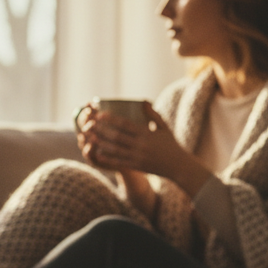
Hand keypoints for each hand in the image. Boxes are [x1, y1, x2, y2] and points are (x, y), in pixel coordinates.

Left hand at [79, 103, 211, 195]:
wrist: (178, 166)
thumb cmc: (171, 145)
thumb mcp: (165, 127)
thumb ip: (153, 114)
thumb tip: (143, 101)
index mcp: (147, 134)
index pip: (125, 124)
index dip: (111, 119)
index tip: (99, 114)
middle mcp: (141, 145)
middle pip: (116, 136)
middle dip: (101, 130)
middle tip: (88, 124)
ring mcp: (138, 157)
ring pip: (114, 149)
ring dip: (100, 142)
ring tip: (89, 136)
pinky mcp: (136, 166)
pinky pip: (119, 162)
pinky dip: (107, 157)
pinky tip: (97, 153)